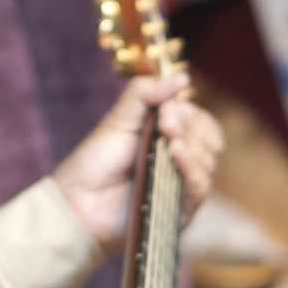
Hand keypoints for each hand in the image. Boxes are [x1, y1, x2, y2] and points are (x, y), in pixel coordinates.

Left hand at [52, 73, 223, 253]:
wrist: (78, 201)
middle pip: (209, 141)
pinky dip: (192, 170)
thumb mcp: (119, 118)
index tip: (165, 118)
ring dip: (192, 150)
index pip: (200, 121)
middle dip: (190, 131)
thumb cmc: (95, 160)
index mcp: (167, 137)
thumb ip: (145, 93)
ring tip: (169, 147)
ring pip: (208, 163)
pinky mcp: (179, 210)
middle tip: (166, 129)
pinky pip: (199, 189)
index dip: (188, 116)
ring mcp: (180, 185)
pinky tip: (177, 158)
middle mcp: (178, 161)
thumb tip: (183, 77)